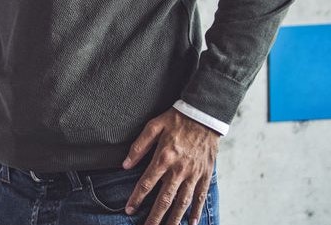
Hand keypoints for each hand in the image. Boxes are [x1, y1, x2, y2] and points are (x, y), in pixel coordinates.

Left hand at [122, 108, 219, 224]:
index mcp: (164, 157)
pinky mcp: (206, 174)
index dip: (137, 198)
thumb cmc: (176, 119)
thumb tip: (124, 165)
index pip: (147, 183)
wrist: (204, 115)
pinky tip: (191, 222)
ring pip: (184, 202)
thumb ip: (138, 147)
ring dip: (175, 218)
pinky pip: (201, 196)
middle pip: (165, 198)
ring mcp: (194, 173)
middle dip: (155, 216)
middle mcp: (179, 169)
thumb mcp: (153, 126)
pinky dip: (196, 210)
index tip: (129, 210)